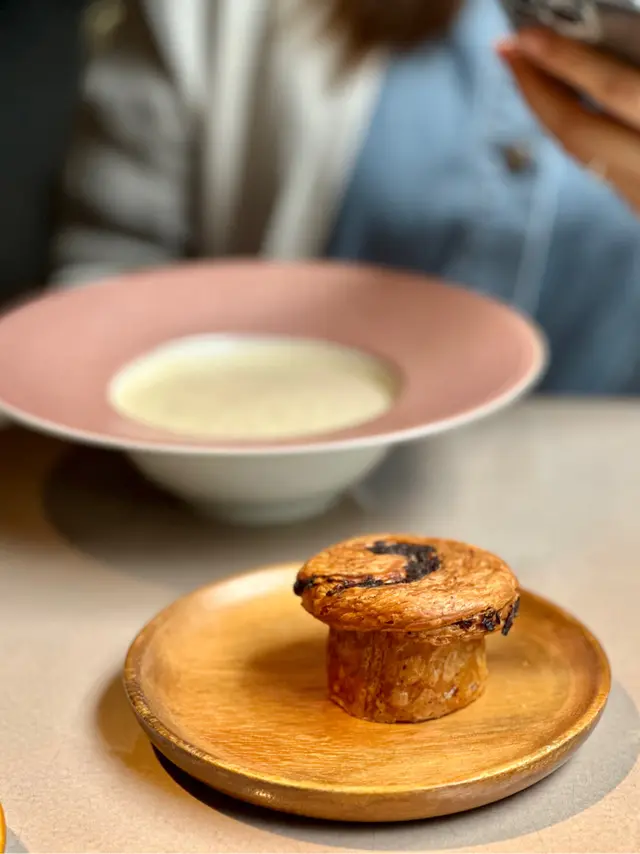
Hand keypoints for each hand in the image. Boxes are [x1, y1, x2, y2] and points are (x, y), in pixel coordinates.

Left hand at [498, 29, 639, 213]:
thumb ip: (632, 74)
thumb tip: (594, 45)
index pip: (612, 90)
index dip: (567, 61)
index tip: (525, 36)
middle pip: (577, 130)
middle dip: (536, 89)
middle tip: (507, 50)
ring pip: (580, 152)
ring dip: (546, 109)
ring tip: (523, 69)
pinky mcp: (638, 205)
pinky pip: (597, 162)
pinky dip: (572, 129)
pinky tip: (556, 103)